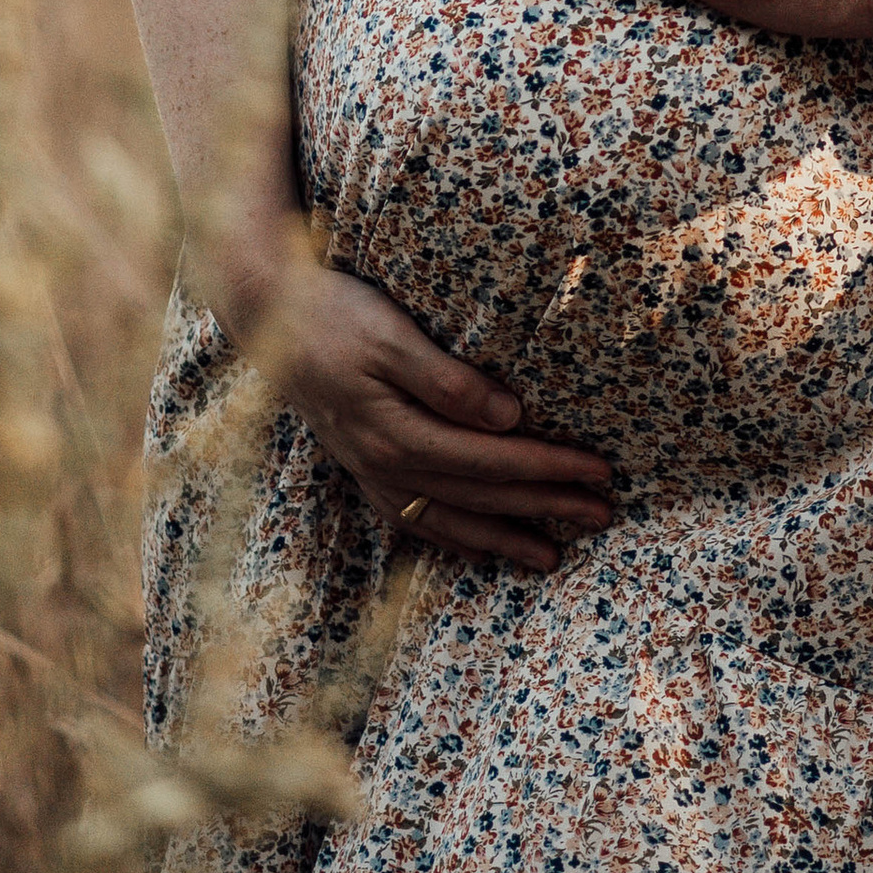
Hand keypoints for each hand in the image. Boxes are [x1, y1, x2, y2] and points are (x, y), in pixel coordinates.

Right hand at [246, 257, 617, 572]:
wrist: (268, 318)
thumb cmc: (335, 316)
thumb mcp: (391, 336)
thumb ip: (447, 380)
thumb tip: (509, 416)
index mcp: (399, 435)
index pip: (493, 460)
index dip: (548, 467)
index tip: (597, 470)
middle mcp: (387, 467)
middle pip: (482, 495)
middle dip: (545, 506)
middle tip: (603, 513)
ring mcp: (373, 475)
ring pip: (451, 520)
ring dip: (505, 537)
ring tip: (552, 556)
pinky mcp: (364, 469)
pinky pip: (417, 521)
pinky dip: (454, 538)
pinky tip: (478, 545)